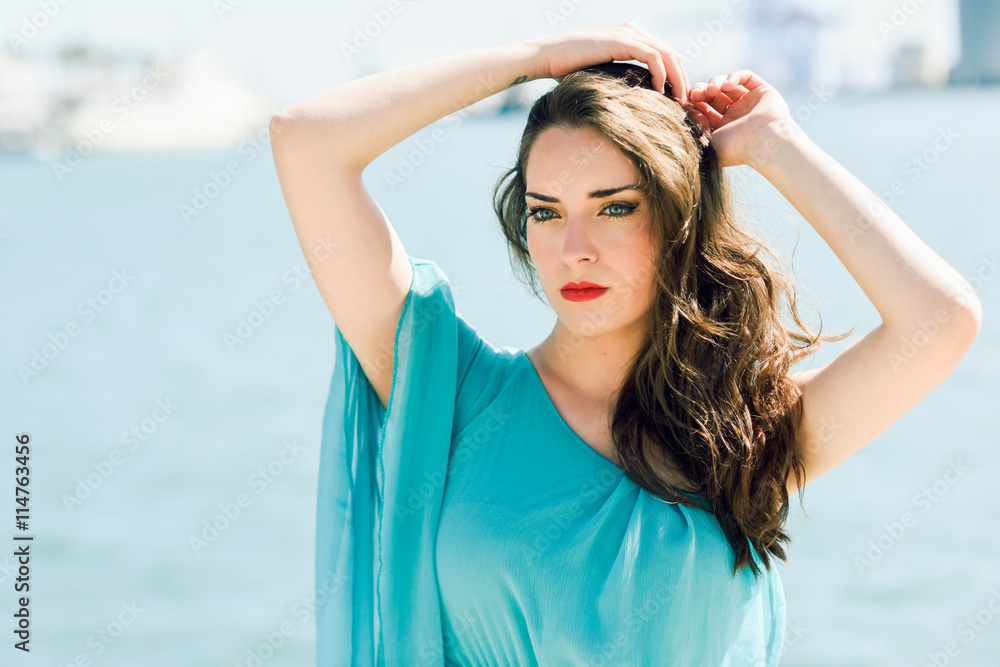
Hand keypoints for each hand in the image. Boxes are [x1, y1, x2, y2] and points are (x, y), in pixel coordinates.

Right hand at [526, 21, 689, 103]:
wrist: (547, 56)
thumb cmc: (567, 69)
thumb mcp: (601, 73)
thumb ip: (619, 77)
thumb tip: (631, 101)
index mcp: (630, 36)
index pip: (664, 55)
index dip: (675, 77)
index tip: (677, 100)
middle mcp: (633, 30)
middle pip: (671, 54)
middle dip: (681, 79)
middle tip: (685, 104)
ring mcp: (628, 33)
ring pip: (667, 54)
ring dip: (677, 79)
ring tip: (678, 101)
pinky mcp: (622, 40)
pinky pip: (653, 56)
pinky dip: (661, 74)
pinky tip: (660, 93)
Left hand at [684, 70, 794, 168]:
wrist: (764, 144)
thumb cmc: (735, 149)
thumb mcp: (707, 142)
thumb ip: (694, 127)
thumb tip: (686, 110)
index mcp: (723, 130)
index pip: (704, 110)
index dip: (694, 104)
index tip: (686, 103)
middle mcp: (736, 116)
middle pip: (713, 96)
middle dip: (701, 91)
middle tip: (695, 94)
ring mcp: (750, 103)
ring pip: (727, 85)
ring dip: (716, 83)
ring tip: (712, 90)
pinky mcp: (763, 92)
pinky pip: (746, 77)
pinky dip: (734, 76)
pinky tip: (727, 85)